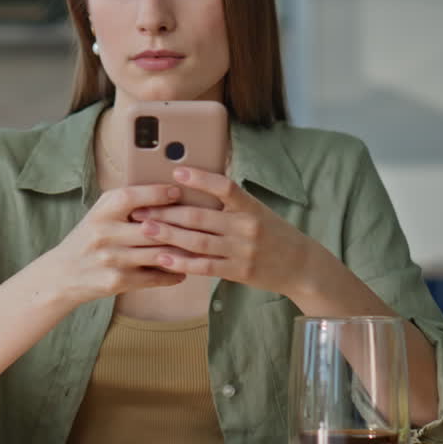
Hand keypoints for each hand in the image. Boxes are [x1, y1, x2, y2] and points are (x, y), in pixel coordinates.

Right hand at [48, 183, 195, 304]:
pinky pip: (154, 277)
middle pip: (152, 227)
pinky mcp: (117, 281)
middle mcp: (104, 233)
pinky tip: (184, 270)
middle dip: (180, 226)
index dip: (156, 193)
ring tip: (201, 248)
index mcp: (101, 212)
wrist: (63, 274)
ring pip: (159, 253)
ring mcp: (112, 259)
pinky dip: (172, 274)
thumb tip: (166, 195)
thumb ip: (125, 205)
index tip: (177, 192)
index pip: (131, 197)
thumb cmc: (88, 239)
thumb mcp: (99, 216)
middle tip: (203, 223)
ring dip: (183, 252)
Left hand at [131, 165, 317, 296]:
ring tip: (144, 228)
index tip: (175, 172)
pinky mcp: (238, 271)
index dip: (200, 179)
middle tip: (140, 207)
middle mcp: (246, 227)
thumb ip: (229, 201)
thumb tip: (194, 183)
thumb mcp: (257, 210)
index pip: (225, 187)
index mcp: (250, 207)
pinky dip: (181, 262)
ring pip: (197, 241)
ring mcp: (242, 251)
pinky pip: (204, 266)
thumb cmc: (272, 232)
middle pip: (199, 216)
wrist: (302, 266)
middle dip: (166, 211)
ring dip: (167, 235)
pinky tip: (162, 257)